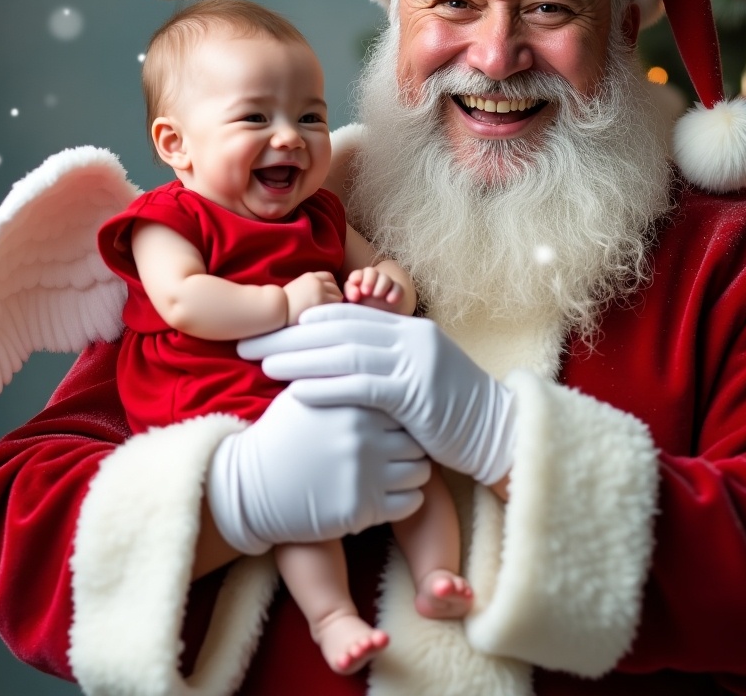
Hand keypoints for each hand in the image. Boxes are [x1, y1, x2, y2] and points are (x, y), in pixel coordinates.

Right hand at [207, 387, 429, 554]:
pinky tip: (389, 493)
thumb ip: (336, 374)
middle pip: (415, 438)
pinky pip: (411, 503)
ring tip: (394, 471)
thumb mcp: (303, 393)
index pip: (403, 404)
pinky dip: (407, 498)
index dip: (401, 414)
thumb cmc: (279, 436)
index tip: (394, 422)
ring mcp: (365, 475)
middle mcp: (364, 438)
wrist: (249, 485)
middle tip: (397, 450)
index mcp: (353, 405)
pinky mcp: (363, 509)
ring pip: (420, 471)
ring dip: (412, 472)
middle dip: (410, 443)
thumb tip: (364, 351)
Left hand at [238, 304, 515, 485]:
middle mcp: (410, 337)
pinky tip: (297, 391)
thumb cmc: (452, 411)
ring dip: (299, 358)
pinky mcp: (417, 393)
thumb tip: (339, 362)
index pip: (347, 315)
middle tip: (247, 343)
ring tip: (261, 363)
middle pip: (337, 329)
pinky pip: (363, 385)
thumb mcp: (418, 376)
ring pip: (345, 353)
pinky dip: (328, 385)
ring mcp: (415, 362)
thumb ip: (384, 363)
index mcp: (408, 329)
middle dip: (288, 335)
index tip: (269, 328)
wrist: (499, 431)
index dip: (304, 320)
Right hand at [282, 270, 342, 324]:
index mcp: (310, 277)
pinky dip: (334, 309)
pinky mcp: (322, 300)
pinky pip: (336, 303)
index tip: (327, 295)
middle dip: (334, 295)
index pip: (329, 277)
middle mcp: (316, 281)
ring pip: (338, 294)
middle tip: (327, 306)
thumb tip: (322, 294)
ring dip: (334, 303)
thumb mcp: (298, 288)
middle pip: (335, 286)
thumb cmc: (284, 303)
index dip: (331, 286)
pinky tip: (326, 315)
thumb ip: (310, 288)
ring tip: (325, 312)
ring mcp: (320, 290)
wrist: (277, 308)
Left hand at [344, 266, 404, 310]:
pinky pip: (398, 288)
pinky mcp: (397, 292)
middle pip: (371, 272)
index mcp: (359, 281)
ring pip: (385, 278)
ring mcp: (386, 285)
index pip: (357, 275)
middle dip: (368, 280)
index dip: (356, 278)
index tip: (354, 284)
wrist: (377, 319)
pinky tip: (390, 300)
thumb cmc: (361, 311)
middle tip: (365, 292)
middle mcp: (372, 280)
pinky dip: (395, 293)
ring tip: (376, 295)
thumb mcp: (353, 305)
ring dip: (381, 285)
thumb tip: (355, 295)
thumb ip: (351, 296)